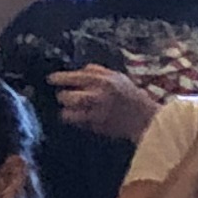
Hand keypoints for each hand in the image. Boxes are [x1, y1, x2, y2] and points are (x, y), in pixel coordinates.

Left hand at [51, 62, 165, 140]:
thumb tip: (79, 69)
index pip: (74, 77)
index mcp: (103, 81)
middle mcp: (97, 96)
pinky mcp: (96, 127)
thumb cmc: (131, 96)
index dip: (59, 78)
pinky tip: (84, 118)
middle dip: (63, 96)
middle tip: (64, 97)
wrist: (146, 119)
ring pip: (68, 113)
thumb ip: (97, 71)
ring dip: (67, 112)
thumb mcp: (117, 77)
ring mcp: (96, 113)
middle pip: (66, 96)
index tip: (51, 79)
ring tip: (71, 110)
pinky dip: (78, 121)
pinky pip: (78, 124)